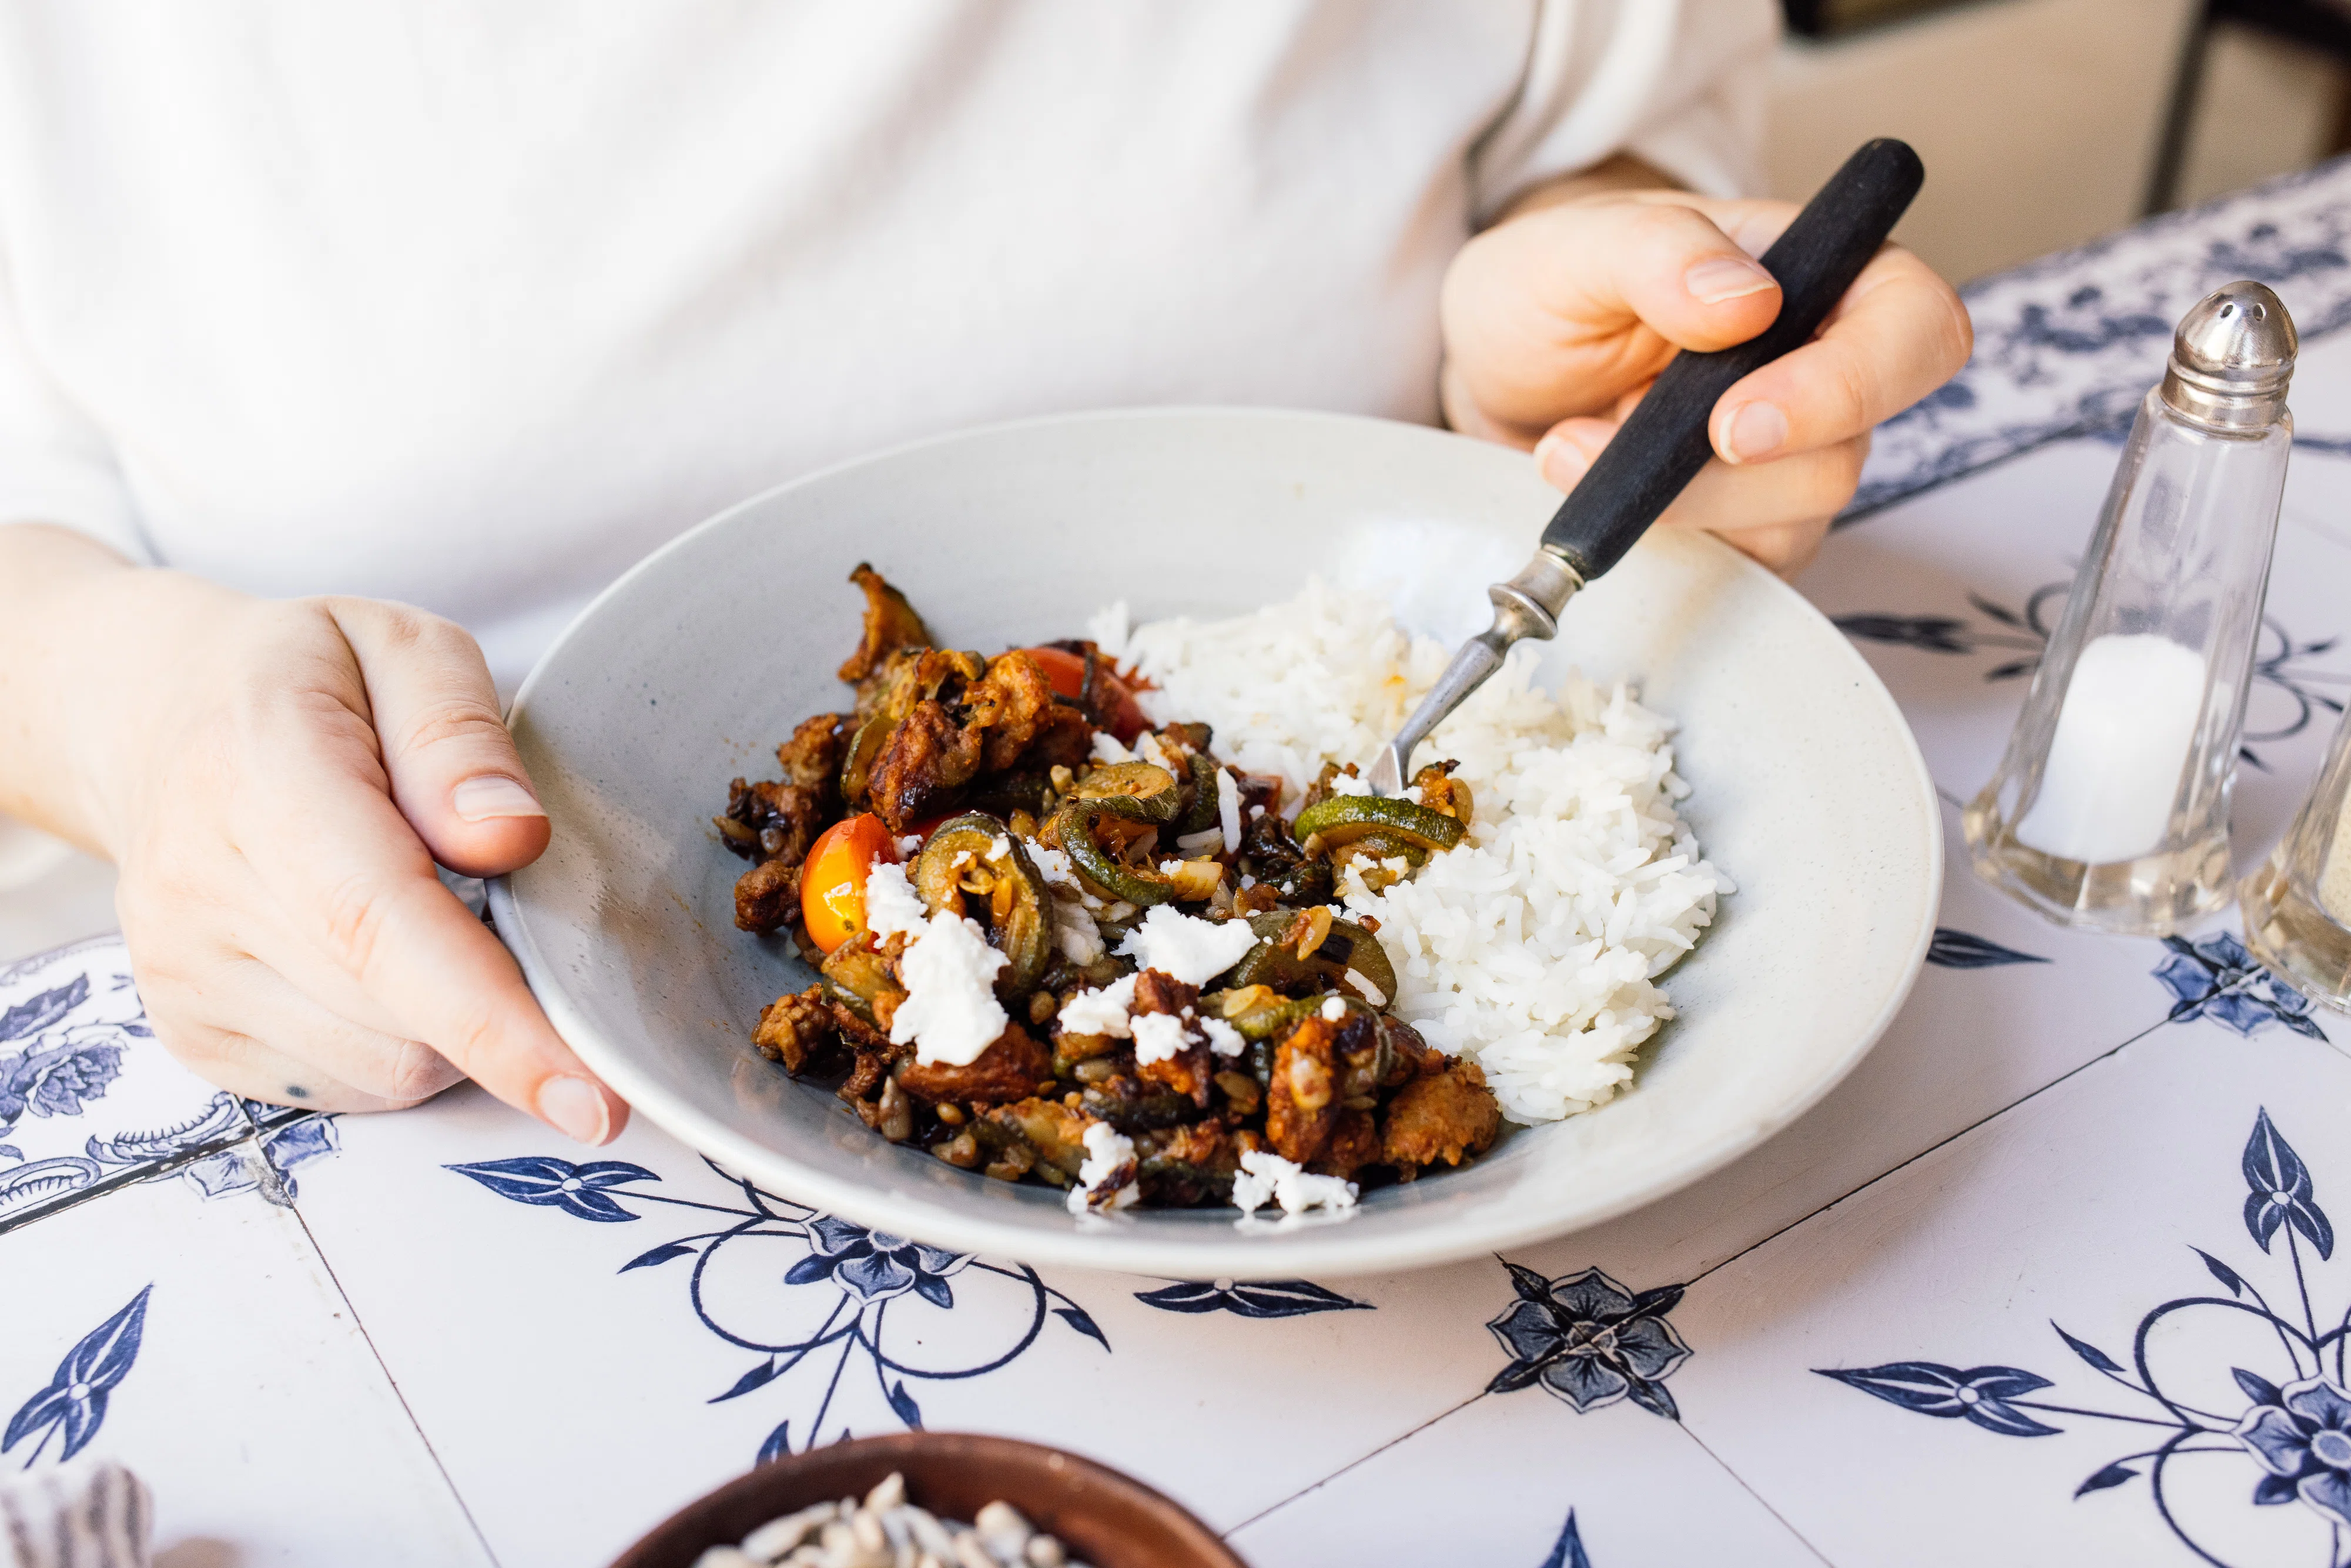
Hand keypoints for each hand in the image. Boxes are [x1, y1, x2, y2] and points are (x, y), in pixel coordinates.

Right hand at [75, 572, 626, 1138]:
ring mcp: (183, 976)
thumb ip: (461, 735)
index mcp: (261, 775)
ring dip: (452, 1023)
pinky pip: (349, 1087)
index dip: (495, 1024)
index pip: (383, 926)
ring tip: (431, 914)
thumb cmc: (310, 678)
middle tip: (498, 898)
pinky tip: (382, 963)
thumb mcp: (407, 648)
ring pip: (386, 1068)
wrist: (160, 716)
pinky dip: (402, 1043)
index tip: (591, 1099)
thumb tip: (512, 837)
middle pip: (404, 1019)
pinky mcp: (194, 1035)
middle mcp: (201, 891)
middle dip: (502, 992)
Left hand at [1439, 187, 1971, 576]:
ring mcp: (1790, 459)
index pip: (1914, 325)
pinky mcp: (1746, 529)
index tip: (1737, 421)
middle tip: (1636, 459)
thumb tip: (1745, 298)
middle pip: (1852, 446)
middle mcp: (1822, 370)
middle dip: (1740, 474)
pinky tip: (1599, 495)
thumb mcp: (1573, 248)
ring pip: (1789, 516)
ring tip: (1569, 448)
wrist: (1499, 370)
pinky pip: (1739, 562)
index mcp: (1815, 274)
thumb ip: (1657, 252)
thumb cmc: (1550, 290)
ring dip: (1672, 501)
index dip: (1854, 381)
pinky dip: (1660, 537)